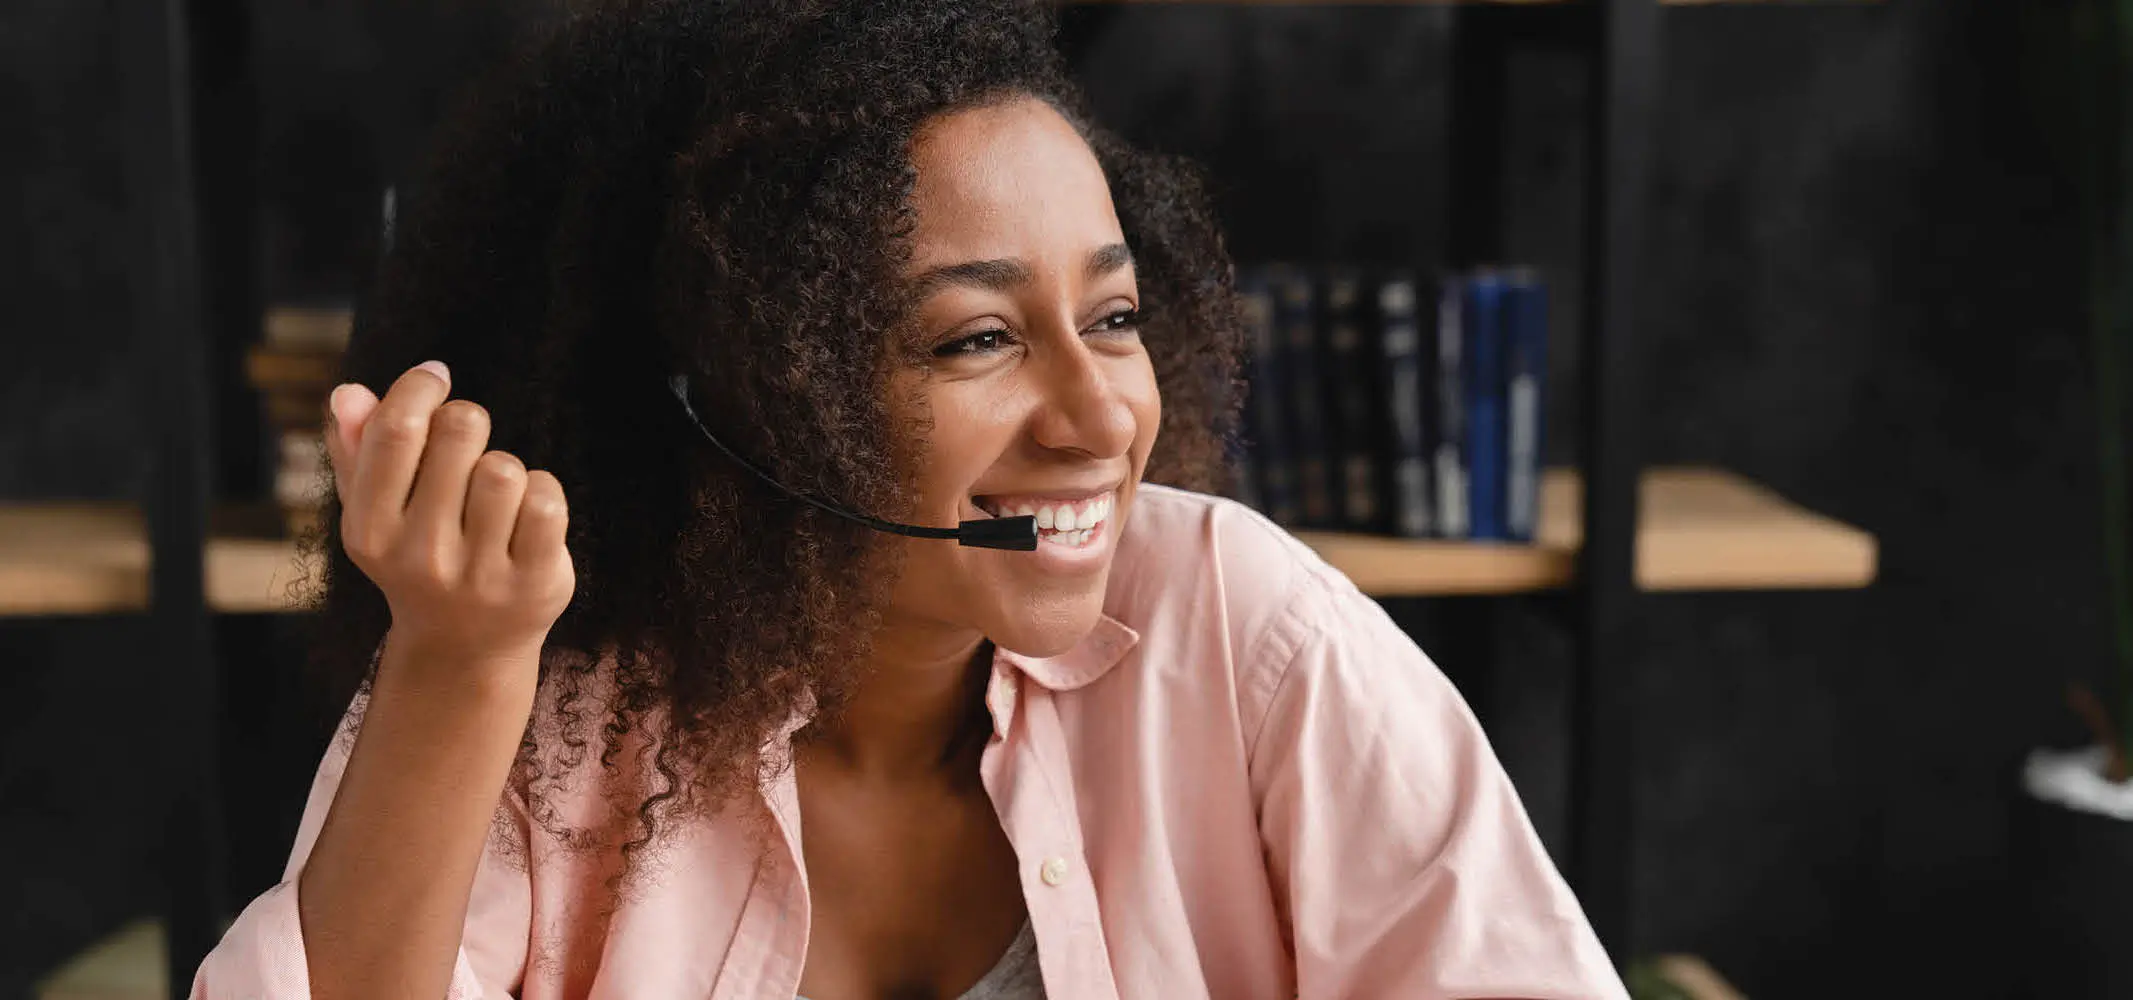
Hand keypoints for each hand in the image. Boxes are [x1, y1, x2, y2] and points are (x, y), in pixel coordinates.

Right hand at [325, 361, 575, 681]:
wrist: (465, 647)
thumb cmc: (417, 556)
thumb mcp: (375, 511)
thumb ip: (356, 449)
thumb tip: (349, 392)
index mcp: (370, 531)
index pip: (396, 429)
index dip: (421, 387)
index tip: (435, 377)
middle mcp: (421, 556)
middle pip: (460, 430)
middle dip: (466, 424)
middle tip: (465, 450)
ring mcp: (479, 575)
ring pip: (505, 466)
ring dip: (505, 467)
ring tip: (492, 497)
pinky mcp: (533, 583)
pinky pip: (546, 499)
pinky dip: (543, 493)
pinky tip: (525, 517)